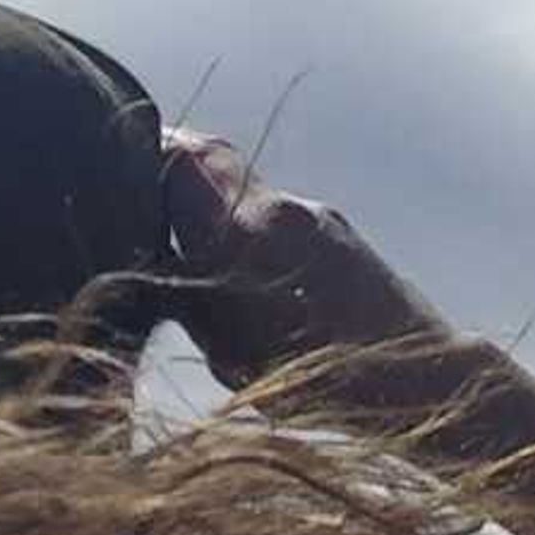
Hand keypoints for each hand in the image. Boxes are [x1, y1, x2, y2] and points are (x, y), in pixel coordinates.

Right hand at [155, 131, 459, 394]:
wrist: (421, 378)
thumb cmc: (322, 379)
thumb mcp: (229, 349)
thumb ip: (185, 294)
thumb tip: (144, 260)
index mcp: (250, 230)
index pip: (182, 155)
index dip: (143, 158)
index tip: (113, 181)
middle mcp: (285, 208)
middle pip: (211, 158)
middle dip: (170, 175)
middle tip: (138, 207)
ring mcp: (317, 216)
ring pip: (244, 187)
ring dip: (211, 207)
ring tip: (187, 251)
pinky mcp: (338, 234)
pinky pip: (275, 213)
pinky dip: (246, 229)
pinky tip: (239, 273)